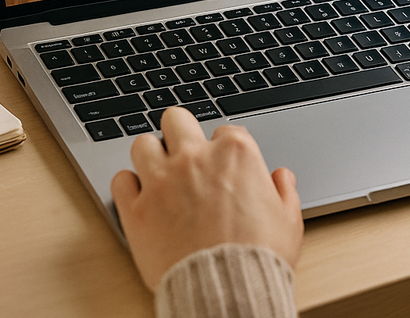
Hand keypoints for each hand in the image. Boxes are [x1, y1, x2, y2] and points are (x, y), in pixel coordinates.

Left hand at [112, 108, 303, 289]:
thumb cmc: (259, 257)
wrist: (228, 291)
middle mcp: (195, 159)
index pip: (226, 131)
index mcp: (235, 154)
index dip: (226, 149)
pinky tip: (139, 197)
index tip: (225, 166)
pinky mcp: (137, 209)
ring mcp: (162, 181)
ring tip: (158, 173)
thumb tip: (281, 177)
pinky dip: (128, 187)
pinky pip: (120, 181)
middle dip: (180, 133)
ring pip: (142, 144)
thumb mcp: (289, 221)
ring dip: (150, 156)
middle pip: (176, 119)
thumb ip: (285, 191)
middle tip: (184, 154)